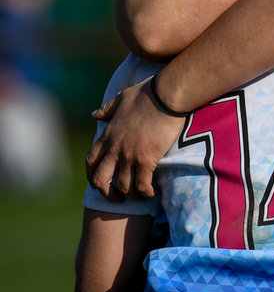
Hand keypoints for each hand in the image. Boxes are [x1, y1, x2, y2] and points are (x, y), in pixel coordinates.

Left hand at [86, 79, 185, 199]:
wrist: (165, 97)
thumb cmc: (146, 95)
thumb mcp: (121, 99)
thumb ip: (107, 109)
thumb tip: (95, 115)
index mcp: (107, 136)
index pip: (90, 162)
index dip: (92, 176)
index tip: (100, 182)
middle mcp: (115, 149)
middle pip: (101, 180)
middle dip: (107, 193)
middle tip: (118, 197)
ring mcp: (130, 156)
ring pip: (122, 186)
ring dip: (130, 194)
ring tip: (139, 194)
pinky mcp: (147, 160)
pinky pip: (142, 185)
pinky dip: (146, 192)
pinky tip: (153, 191)